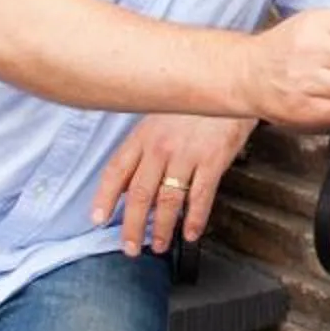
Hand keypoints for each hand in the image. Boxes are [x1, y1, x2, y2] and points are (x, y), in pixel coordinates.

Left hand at [91, 114, 254, 254]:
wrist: (231, 84)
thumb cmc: (195, 104)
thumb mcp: (160, 118)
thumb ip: (142, 149)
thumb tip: (126, 183)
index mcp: (143, 136)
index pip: (116, 171)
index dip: (105, 198)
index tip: (98, 219)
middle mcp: (161, 147)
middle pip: (139, 194)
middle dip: (132, 226)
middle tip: (130, 247)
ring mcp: (187, 154)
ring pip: (168, 200)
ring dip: (162, 228)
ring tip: (159, 245)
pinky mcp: (213, 160)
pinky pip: (200, 196)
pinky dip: (194, 219)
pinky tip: (190, 233)